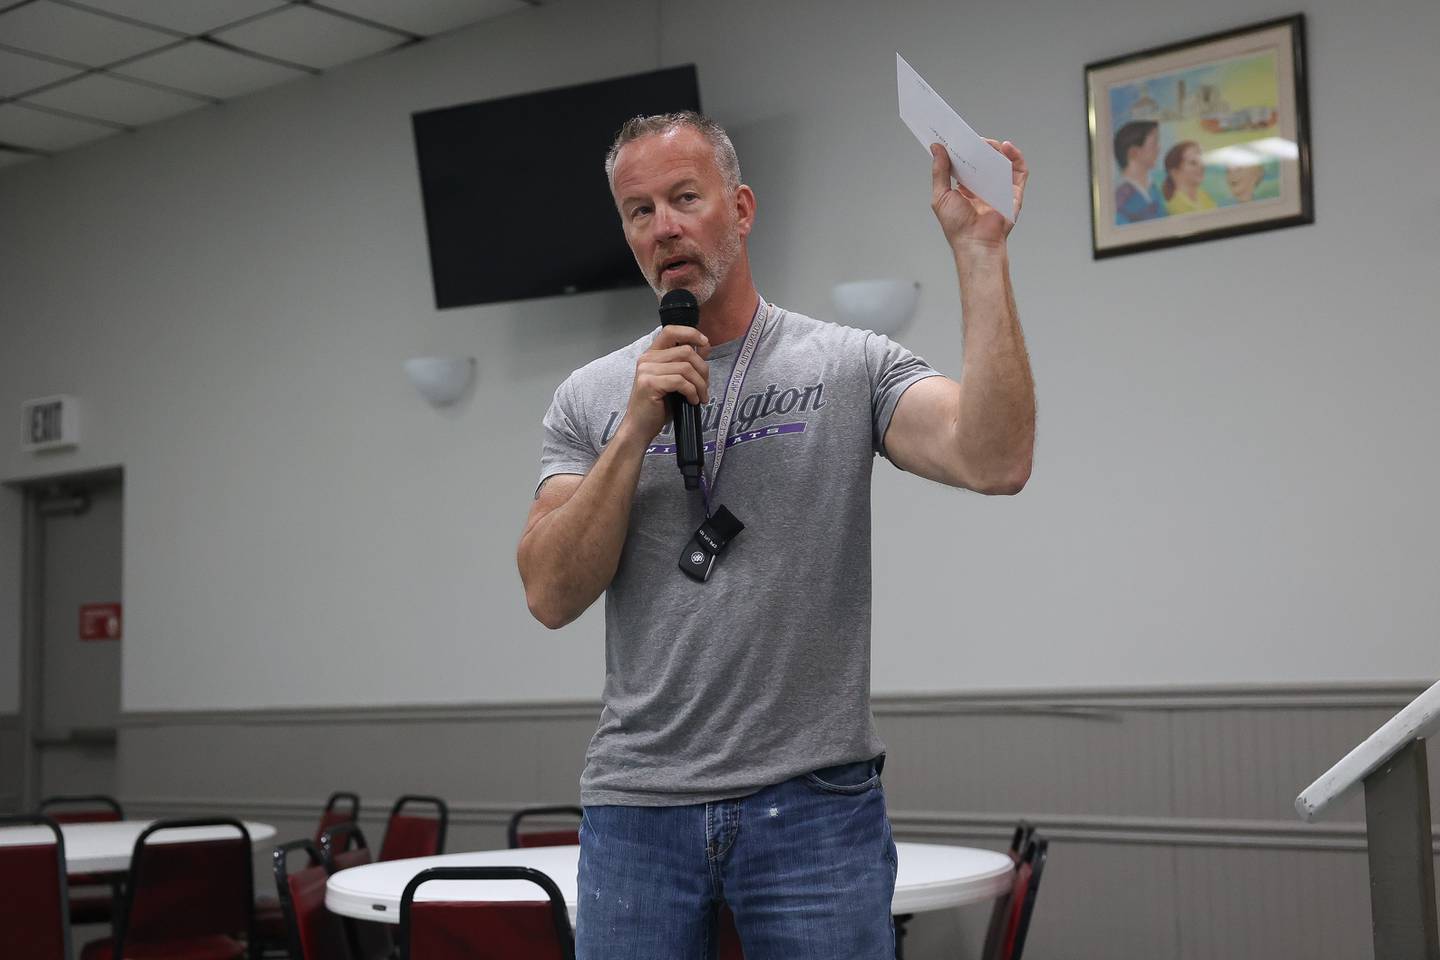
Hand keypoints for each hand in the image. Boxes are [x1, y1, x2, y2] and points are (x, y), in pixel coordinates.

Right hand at [622, 325, 710, 443]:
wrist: (639, 428)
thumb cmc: (657, 407)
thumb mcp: (673, 381)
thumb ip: (683, 364)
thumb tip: (704, 349)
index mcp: (651, 355)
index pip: (671, 331)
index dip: (691, 334)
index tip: (705, 345)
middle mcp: (647, 358)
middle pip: (686, 351)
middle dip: (703, 369)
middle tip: (705, 387)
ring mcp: (646, 370)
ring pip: (686, 367)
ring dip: (700, 384)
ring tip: (701, 397)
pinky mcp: (649, 384)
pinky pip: (681, 382)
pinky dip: (692, 392)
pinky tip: (693, 401)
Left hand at [930, 139, 1027, 249]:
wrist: (975, 242)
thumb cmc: (957, 226)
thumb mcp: (941, 196)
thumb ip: (939, 172)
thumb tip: (936, 149)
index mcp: (966, 189)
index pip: (966, 164)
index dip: (961, 150)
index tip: (955, 136)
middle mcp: (983, 187)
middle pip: (984, 160)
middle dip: (978, 146)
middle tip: (971, 137)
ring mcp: (1000, 189)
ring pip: (1002, 162)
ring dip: (996, 148)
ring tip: (987, 143)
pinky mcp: (1014, 193)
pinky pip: (1019, 171)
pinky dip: (1016, 157)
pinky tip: (1007, 147)